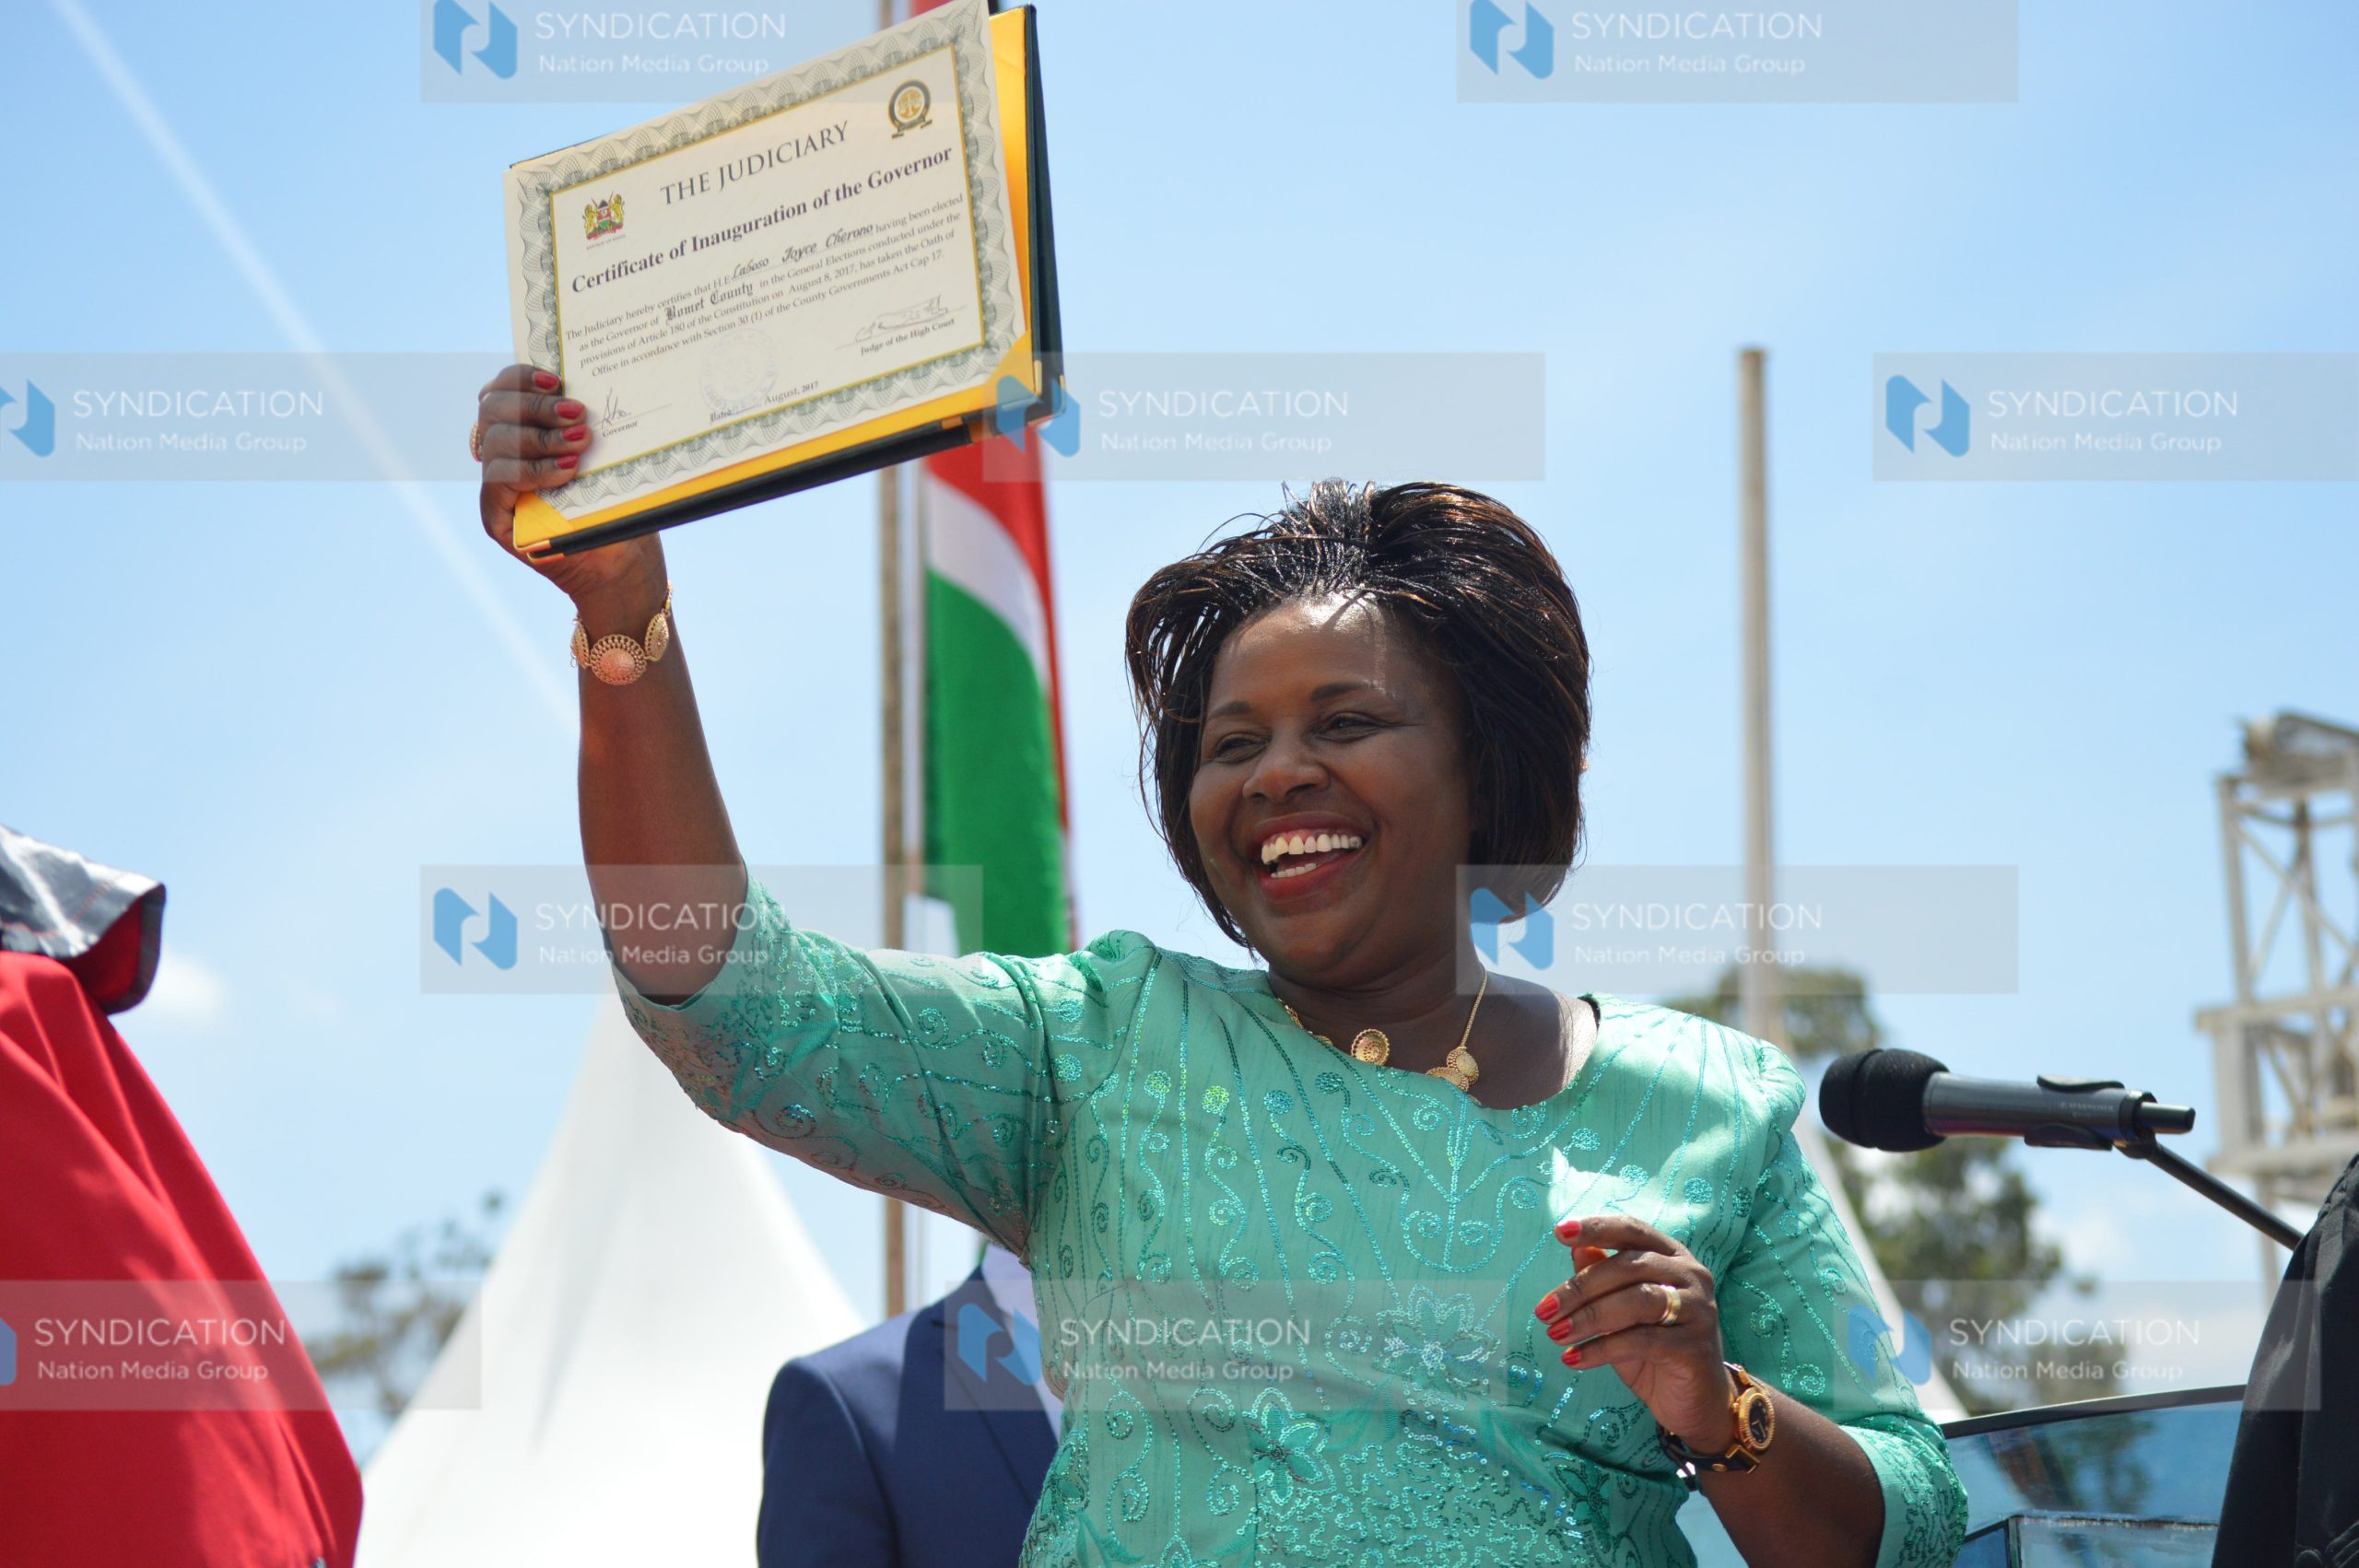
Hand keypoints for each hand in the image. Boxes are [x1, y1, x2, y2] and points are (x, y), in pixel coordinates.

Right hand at [474, 364, 662, 607]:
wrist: (623, 562)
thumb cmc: (618, 505)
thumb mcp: (605, 457)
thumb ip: (586, 424)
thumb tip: (590, 389)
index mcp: (523, 430)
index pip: (501, 389)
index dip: (521, 377)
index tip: (557, 380)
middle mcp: (502, 454)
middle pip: (492, 408)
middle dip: (535, 405)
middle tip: (577, 414)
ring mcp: (496, 486)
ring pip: (495, 441)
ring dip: (540, 437)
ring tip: (579, 443)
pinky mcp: (496, 517)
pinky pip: (499, 479)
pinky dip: (534, 470)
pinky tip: (568, 471)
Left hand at [1533, 1214, 1735, 1450]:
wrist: (1695, 1402)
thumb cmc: (1653, 1349)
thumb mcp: (1620, 1312)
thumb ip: (1603, 1279)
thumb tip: (1574, 1249)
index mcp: (1672, 1256)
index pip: (1632, 1230)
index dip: (1596, 1228)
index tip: (1559, 1232)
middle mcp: (1691, 1275)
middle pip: (1629, 1267)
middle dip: (1580, 1287)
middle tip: (1543, 1310)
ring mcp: (1698, 1310)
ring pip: (1637, 1301)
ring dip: (1589, 1317)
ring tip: (1555, 1333)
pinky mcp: (1695, 1346)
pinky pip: (1642, 1340)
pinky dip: (1602, 1348)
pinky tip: (1574, 1359)